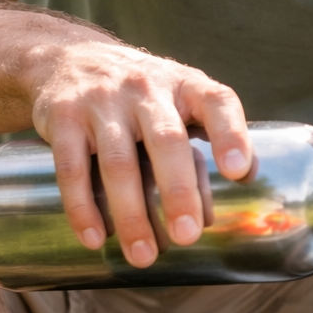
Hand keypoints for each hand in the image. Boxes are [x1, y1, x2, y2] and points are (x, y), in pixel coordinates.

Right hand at [27, 38, 251, 267]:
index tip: (239, 171)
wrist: (70, 57)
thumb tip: (249, 179)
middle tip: (188, 236)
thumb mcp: (181, 99)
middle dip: (178, 192)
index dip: (231, 134)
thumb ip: (212, 133)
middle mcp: (147, 88)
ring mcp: (102, 101)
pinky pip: (72, 167)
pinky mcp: (63, 118)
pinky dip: (82, 206)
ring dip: (131, 214)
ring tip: (144, 255)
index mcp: (186, 85)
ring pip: (119, 162)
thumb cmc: (144, 94)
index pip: (217, 102)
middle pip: (166, 142)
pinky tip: (95, 237)